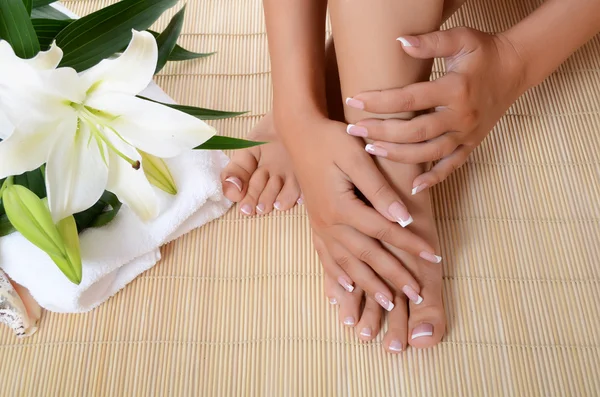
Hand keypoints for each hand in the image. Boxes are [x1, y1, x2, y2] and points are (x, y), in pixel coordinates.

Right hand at [280, 117, 441, 309]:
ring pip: (347, 264)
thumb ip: (379, 190)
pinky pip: (326, 258)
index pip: (384, 231)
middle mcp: (329, 223)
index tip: (433, 256)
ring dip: (369, 285)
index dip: (410, 245)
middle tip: (416, 294)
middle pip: (367, 256)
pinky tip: (348, 290)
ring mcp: (320, 227)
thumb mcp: (357, 157)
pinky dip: (338, 277)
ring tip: (388, 303)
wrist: (299, 134)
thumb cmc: (331, 140)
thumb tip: (402, 219)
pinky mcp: (315, 225)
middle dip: (393, 276)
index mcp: (341, 207)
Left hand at [346, 27, 526, 193]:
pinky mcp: (472, 145)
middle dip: (381, 132)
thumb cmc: (485, 51)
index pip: (410, 98)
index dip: (380, 101)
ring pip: (428, 153)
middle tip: (354, 130)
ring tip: (371, 151)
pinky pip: (451, 166)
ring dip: (398, 155)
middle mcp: (461, 116)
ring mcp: (467, 134)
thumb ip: (431, 41)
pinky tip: (413, 188)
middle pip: (415, 132)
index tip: (354, 101)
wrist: (517, 68)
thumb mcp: (461, 38)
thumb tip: (400, 42)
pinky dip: (433, 179)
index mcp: (455, 89)